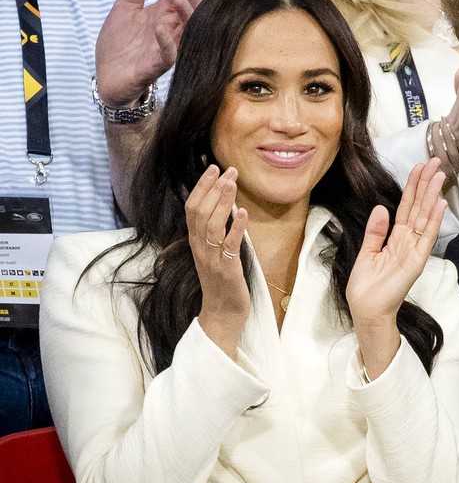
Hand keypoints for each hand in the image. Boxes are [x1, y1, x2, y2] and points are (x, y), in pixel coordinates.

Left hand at [95, 0, 203, 106]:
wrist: (106, 77)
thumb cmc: (119, 45)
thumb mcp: (125, 6)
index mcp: (165, 15)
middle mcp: (171, 31)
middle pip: (193, 10)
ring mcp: (166, 49)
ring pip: (188, 32)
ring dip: (186, 14)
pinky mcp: (156, 66)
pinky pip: (169, 55)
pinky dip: (167, 41)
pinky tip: (159, 26)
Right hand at [185, 165, 248, 357]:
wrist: (222, 314)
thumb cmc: (222, 282)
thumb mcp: (215, 252)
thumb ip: (216, 231)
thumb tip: (226, 204)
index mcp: (195, 242)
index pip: (192, 208)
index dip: (201, 187)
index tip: (214, 168)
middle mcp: (200, 248)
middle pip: (199, 212)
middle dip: (213, 189)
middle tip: (228, 170)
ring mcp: (211, 259)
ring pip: (211, 226)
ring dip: (223, 202)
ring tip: (233, 184)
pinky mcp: (227, 270)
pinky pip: (230, 246)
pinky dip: (236, 228)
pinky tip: (243, 213)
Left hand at [346, 157, 446, 377]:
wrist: (367, 309)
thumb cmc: (366, 286)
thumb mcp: (367, 252)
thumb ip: (375, 231)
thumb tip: (382, 207)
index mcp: (396, 238)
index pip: (408, 207)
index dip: (413, 187)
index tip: (419, 167)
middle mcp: (408, 241)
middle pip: (419, 207)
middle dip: (427, 184)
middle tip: (435, 161)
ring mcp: (414, 250)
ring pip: (425, 217)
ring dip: (433, 195)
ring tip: (440, 174)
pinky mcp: (416, 261)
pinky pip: (426, 237)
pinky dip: (434, 220)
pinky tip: (440, 203)